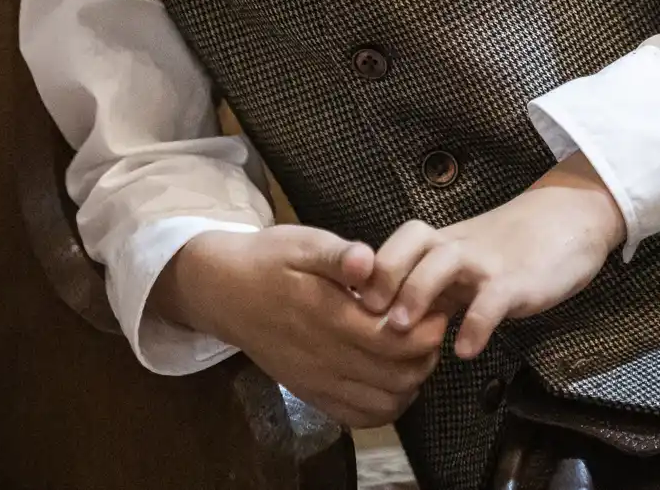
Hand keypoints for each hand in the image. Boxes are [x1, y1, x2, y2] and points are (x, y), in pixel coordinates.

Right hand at [154, 225, 449, 427]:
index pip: (397, 340)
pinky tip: (389, 374)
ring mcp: (318, 381)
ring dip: (411, 379)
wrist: (224, 292)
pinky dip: (387, 404)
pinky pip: (359, 416)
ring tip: (412, 347)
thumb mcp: (303, 242)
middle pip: (399, 375)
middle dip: (427, 352)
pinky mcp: (311, 393)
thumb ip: (339, 255)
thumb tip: (367, 262)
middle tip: (429, 324)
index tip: (434, 304)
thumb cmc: (268, 260)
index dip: (428, 327)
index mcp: (329, 316)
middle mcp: (326, 358)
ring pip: (385, 402)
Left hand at [357, 154, 626, 360]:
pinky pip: (493, 299)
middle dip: (383, 276)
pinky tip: (466, 350)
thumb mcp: (467, 262)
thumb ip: (434, 288)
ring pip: (445, 262)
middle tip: (364, 313)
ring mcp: (489, 262)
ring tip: (401, 329)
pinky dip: (478, 323)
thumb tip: (390, 327)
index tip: (347, 301)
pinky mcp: (519, 281)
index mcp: (443, 243)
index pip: (398, 243)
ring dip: (418, 293)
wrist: (572, 218)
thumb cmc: (514, 247)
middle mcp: (460, 247)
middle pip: (412, 244)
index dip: (370, 268)